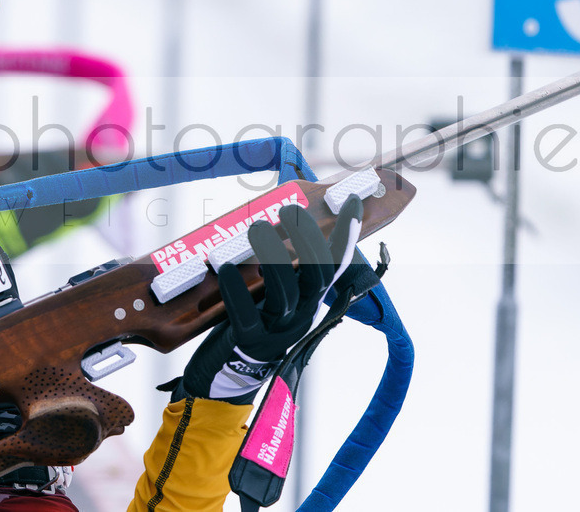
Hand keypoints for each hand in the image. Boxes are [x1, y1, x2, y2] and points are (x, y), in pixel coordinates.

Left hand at [173, 195, 362, 403]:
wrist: (226, 376)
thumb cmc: (250, 323)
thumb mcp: (273, 295)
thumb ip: (280, 268)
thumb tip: (277, 224)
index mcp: (309, 301)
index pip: (334, 266)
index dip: (346, 236)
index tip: (352, 203)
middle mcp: (300, 315)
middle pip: (315, 277)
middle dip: (307, 241)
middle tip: (291, 210)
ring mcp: (276, 330)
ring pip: (284, 294)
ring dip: (273, 258)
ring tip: (258, 228)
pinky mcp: (248, 341)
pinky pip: (246, 315)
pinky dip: (236, 291)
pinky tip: (228, 269)